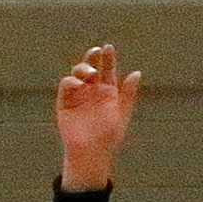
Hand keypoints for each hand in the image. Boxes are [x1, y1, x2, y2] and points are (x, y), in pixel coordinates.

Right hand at [56, 43, 141, 189]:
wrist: (92, 153)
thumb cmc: (109, 137)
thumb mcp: (122, 114)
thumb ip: (128, 95)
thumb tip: (137, 73)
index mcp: (107, 91)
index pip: (107, 69)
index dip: (108, 58)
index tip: (108, 48)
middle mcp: (92, 89)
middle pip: (92, 66)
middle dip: (93, 57)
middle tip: (97, 51)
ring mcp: (78, 94)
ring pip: (78, 73)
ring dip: (84, 68)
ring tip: (91, 73)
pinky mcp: (65, 101)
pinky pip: (66, 86)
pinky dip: (71, 81)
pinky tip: (80, 83)